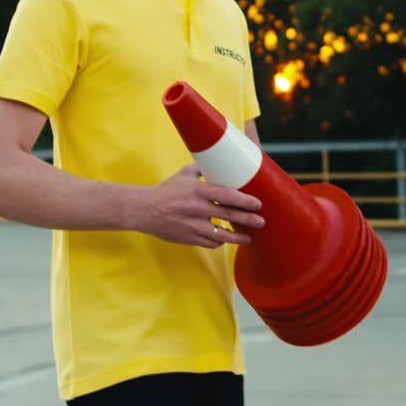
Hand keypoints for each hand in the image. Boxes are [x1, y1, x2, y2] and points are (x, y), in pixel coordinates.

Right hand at [130, 164, 264, 247]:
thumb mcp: (184, 174)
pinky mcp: (189, 238)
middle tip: (261, 221)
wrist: (144, 209)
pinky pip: (210, 242)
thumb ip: (203, 170)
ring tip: (248, 237)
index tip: (258, 203)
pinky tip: (225, 239)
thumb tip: (219, 163)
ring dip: (238, 237)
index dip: (246, 201)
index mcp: (198, 190)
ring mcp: (193, 226)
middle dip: (249, 219)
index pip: (229, 196)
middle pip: (230, 216)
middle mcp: (198, 209)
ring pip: (222, 235)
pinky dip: (220, 241)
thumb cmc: (166, 190)